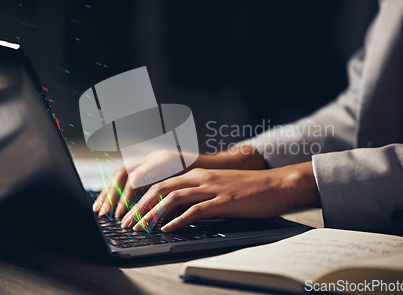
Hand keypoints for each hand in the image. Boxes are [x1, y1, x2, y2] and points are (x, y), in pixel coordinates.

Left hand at [92, 145, 265, 218]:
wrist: (277, 184)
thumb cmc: (248, 189)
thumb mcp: (218, 187)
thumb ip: (199, 194)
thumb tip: (178, 210)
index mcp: (197, 174)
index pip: (160, 180)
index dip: (141, 195)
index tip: (127, 209)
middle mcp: (200, 178)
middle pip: (160, 187)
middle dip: (139, 205)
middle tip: (126, 221)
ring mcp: (212, 188)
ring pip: (173, 197)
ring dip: (153, 213)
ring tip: (140, 227)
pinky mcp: (224, 200)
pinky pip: (196, 210)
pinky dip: (179, 220)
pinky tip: (168, 229)